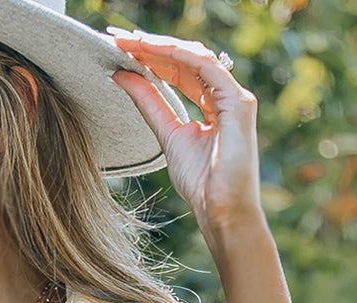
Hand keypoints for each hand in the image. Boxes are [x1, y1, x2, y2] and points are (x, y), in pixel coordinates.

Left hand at [110, 30, 263, 242]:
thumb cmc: (202, 184)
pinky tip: (153, 50)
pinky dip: (179, 56)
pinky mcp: (238, 103)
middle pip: (185, 60)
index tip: (120, 50)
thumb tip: (121, 75)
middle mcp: (225, 96)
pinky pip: (207, 68)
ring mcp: (234, 98)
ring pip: (195, 58)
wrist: (222, 212)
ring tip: (130, 42)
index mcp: (211, 106)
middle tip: (118, 37)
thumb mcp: (167, 136)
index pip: (179, 71)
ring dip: (160, 46)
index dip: (151, 58)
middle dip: (151, 47)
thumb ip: (149, 105)